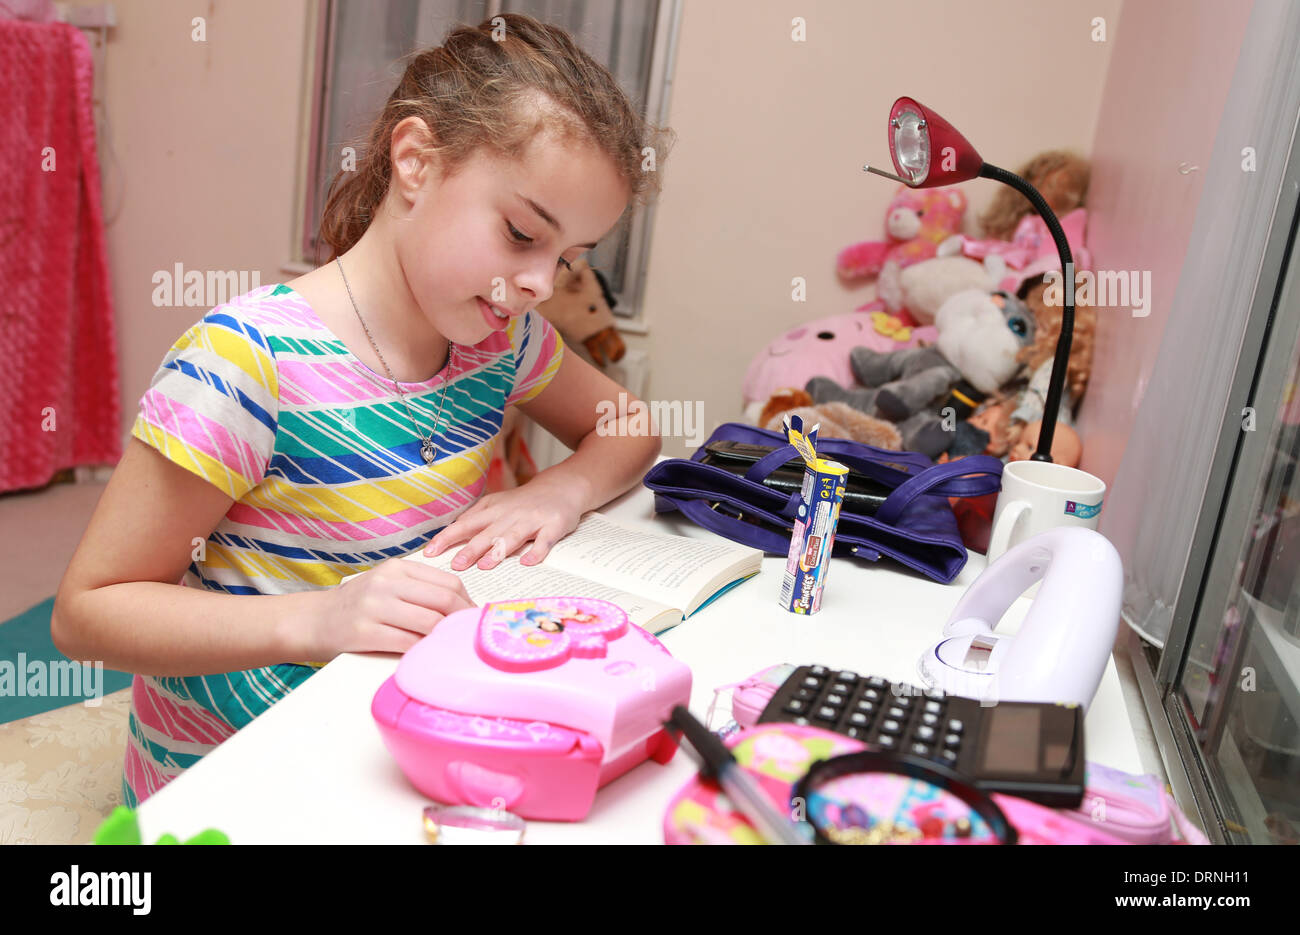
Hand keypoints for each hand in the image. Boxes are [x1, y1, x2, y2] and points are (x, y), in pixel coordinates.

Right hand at [292, 558, 473, 659]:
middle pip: (444, 601)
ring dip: (445, 638)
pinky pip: (407, 643)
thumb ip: (418, 591)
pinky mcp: (364, 632)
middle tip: (469, 637)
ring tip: (450, 648)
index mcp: (396, 568)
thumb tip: (462, 608)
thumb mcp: (386, 586)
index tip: (474, 620)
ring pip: (429, 623)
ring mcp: (374, 607)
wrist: (311, 622)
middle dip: (463, 622)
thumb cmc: (356, 607)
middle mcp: (386, 583)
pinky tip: (427, 657)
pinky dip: (423, 651)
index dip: (468, 604)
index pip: (448, 583)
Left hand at [422, 475, 585, 569]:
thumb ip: (475, 518)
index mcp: (492, 510)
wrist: (562, 486)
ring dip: (498, 550)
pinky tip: (528, 562)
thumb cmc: (524, 502)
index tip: (429, 552)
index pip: (464, 524)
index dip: (447, 538)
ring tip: (485, 565)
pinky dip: (537, 551)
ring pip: (512, 535)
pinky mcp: (553, 525)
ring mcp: (532, 519)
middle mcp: (509, 514)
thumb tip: (449, 534)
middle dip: (470, 548)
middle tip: (456, 565)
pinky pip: (544, 540)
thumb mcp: (496, 504)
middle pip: (486, 532)